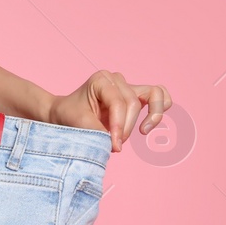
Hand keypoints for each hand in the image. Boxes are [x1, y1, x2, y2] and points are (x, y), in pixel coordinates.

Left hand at [47, 70, 170, 152]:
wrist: (65, 113)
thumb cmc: (70, 115)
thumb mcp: (79, 124)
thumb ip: (98, 132)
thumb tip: (118, 144)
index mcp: (100, 79)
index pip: (118, 102)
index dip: (119, 126)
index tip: (114, 145)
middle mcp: (116, 79)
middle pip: (134, 103)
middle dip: (127, 127)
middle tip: (116, 144)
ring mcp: (128, 85)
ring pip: (153, 95)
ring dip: (150, 116)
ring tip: (142, 131)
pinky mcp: (136, 95)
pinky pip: (160, 95)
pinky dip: (160, 108)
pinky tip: (150, 124)